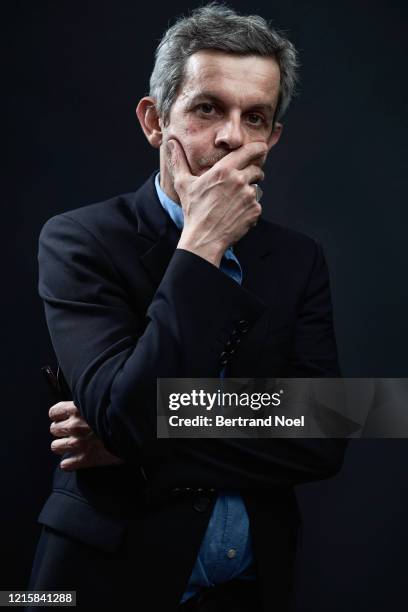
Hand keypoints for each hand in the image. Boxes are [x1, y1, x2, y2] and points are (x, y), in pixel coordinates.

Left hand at [49, 401, 123, 470]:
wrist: (134, 429)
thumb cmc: (120, 412)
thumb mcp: (103, 399)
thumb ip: (89, 401)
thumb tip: (83, 403)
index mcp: (77, 409)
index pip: (54, 412)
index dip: (59, 415)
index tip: (66, 417)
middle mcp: (74, 426)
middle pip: (53, 429)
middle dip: (62, 430)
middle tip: (72, 431)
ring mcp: (78, 443)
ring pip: (55, 447)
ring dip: (63, 446)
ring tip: (73, 445)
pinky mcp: (86, 459)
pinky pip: (65, 465)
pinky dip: (70, 463)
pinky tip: (77, 459)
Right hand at [167, 139, 266, 265]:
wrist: (204, 238)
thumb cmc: (193, 211)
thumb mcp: (183, 184)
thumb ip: (179, 161)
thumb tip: (171, 143)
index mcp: (224, 170)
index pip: (250, 151)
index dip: (258, 148)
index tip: (261, 148)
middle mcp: (239, 180)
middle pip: (257, 169)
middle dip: (253, 173)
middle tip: (241, 183)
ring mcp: (248, 196)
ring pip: (256, 188)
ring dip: (249, 192)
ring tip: (234, 202)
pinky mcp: (254, 210)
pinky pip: (257, 205)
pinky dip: (249, 209)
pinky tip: (236, 214)